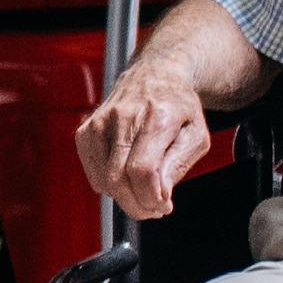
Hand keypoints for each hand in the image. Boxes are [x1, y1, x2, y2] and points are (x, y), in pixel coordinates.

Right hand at [73, 65, 212, 222]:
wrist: (155, 74)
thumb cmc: (178, 106)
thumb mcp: (196, 135)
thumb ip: (178, 166)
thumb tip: (160, 195)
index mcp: (156, 116)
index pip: (142, 170)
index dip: (151, 198)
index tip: (162, 206)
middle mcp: (124, 116)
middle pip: (118, 179)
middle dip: (137, 204)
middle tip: (153, 207)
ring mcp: (100, 122)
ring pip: (103, 180)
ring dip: (123, 197)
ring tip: (142, 192)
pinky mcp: (87, 131)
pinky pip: (93, 173)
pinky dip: (109, 184)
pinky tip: (126, 176)